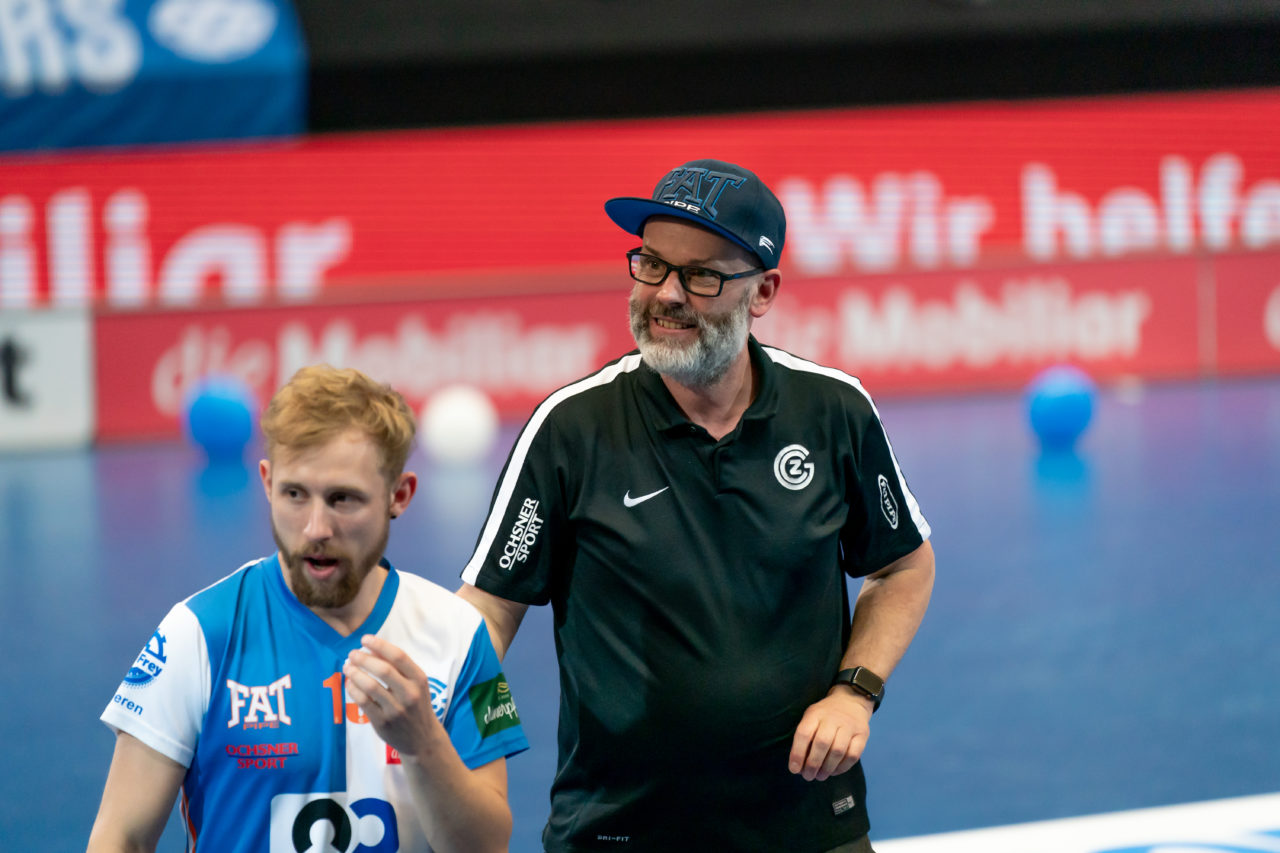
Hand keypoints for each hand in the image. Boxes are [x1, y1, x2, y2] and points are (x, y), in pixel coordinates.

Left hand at [343, 635, 442, 758]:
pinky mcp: (383, 723)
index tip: (365, 639)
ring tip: (347, 666)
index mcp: (419, 680)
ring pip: (370, 686)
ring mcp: (396, 710)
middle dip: (363, 658)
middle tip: (352, 653)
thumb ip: (399, 668)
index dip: (380, 645)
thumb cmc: (417, 705)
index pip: (399, 657)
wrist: (422, 740)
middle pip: (383, 670)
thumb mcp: (416, 685)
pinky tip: (349, 683)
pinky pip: (363, 702)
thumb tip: (374, 648)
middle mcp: (409, 694)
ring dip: (355, 673)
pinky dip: (353, 690)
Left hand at [787, 689, 872, 780]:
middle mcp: (832, 718)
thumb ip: (805, 738)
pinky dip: (842, 767)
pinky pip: (853, 755)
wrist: (851, 701)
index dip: (797, 753)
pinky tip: (834, 772)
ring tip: (820, 776)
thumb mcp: (811, 718)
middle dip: (813, 764)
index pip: (804, 733)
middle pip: (822, 743)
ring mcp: (849, 726)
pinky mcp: (863, 735)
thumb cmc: (825, 715)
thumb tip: (798, 766)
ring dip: (827, 768)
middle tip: (808, 776)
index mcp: (815, 713)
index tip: (794, 769)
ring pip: (838, 751)